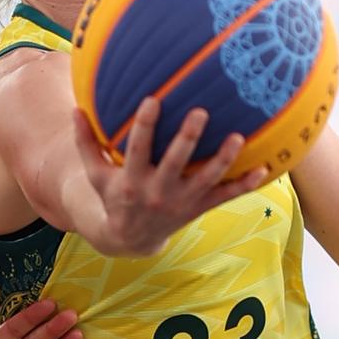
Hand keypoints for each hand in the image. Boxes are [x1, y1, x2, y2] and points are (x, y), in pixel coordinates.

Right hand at [74, 97, 267, 255]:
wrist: (130, 238)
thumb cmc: (113, 196)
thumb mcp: (95, 174)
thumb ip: (86, 143)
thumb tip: (75, 108)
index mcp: (132, 180)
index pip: (137, 149)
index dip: (144, 125)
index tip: (152, 100)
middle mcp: (158, 192)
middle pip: (176, 162)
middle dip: (188, 138)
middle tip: (200, 112)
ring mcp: (182, 202)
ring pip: (206, 179)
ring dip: (223, 159)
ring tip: (238, 137)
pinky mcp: (199, 208)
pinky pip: (225, 197)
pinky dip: (244, 184)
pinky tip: (263, 168)